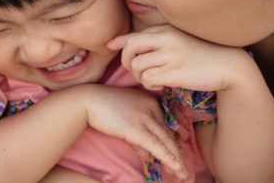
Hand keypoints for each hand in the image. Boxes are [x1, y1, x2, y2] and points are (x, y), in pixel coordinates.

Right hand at [66, 84, 189, 179]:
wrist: (88, 100)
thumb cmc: (104, 107)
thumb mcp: (126, 118)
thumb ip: (138, 136)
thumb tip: (148, 156)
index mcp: (151, 102)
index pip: (167, 126)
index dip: (175, 143)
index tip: (180, 156)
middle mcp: (152, 108)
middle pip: (170, 134)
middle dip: (179, 154)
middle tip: (185, 169)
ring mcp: (145, 118)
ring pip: (167, 141)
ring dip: (176, 160)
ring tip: (182, 174)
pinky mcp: (136, 128)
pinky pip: (156, 146)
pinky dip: (167, 158)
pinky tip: (175, 167)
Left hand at [106, 24, 259, 92]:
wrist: (228, 66)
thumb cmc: (203, 55)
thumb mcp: (179, 42)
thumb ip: (158, 41)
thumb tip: (128, 44)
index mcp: (166, 30)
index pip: (133, 35)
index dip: (119, 42)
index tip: (112, 45)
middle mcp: (166, 39)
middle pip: (129, 48)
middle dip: (126, 62)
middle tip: (137, 71)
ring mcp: (170, 55)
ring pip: (137, 66)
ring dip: (140, 77)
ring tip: (153, 79)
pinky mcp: (174, 72)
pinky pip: (148, 78)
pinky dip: (150, 84)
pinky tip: (161, 85)